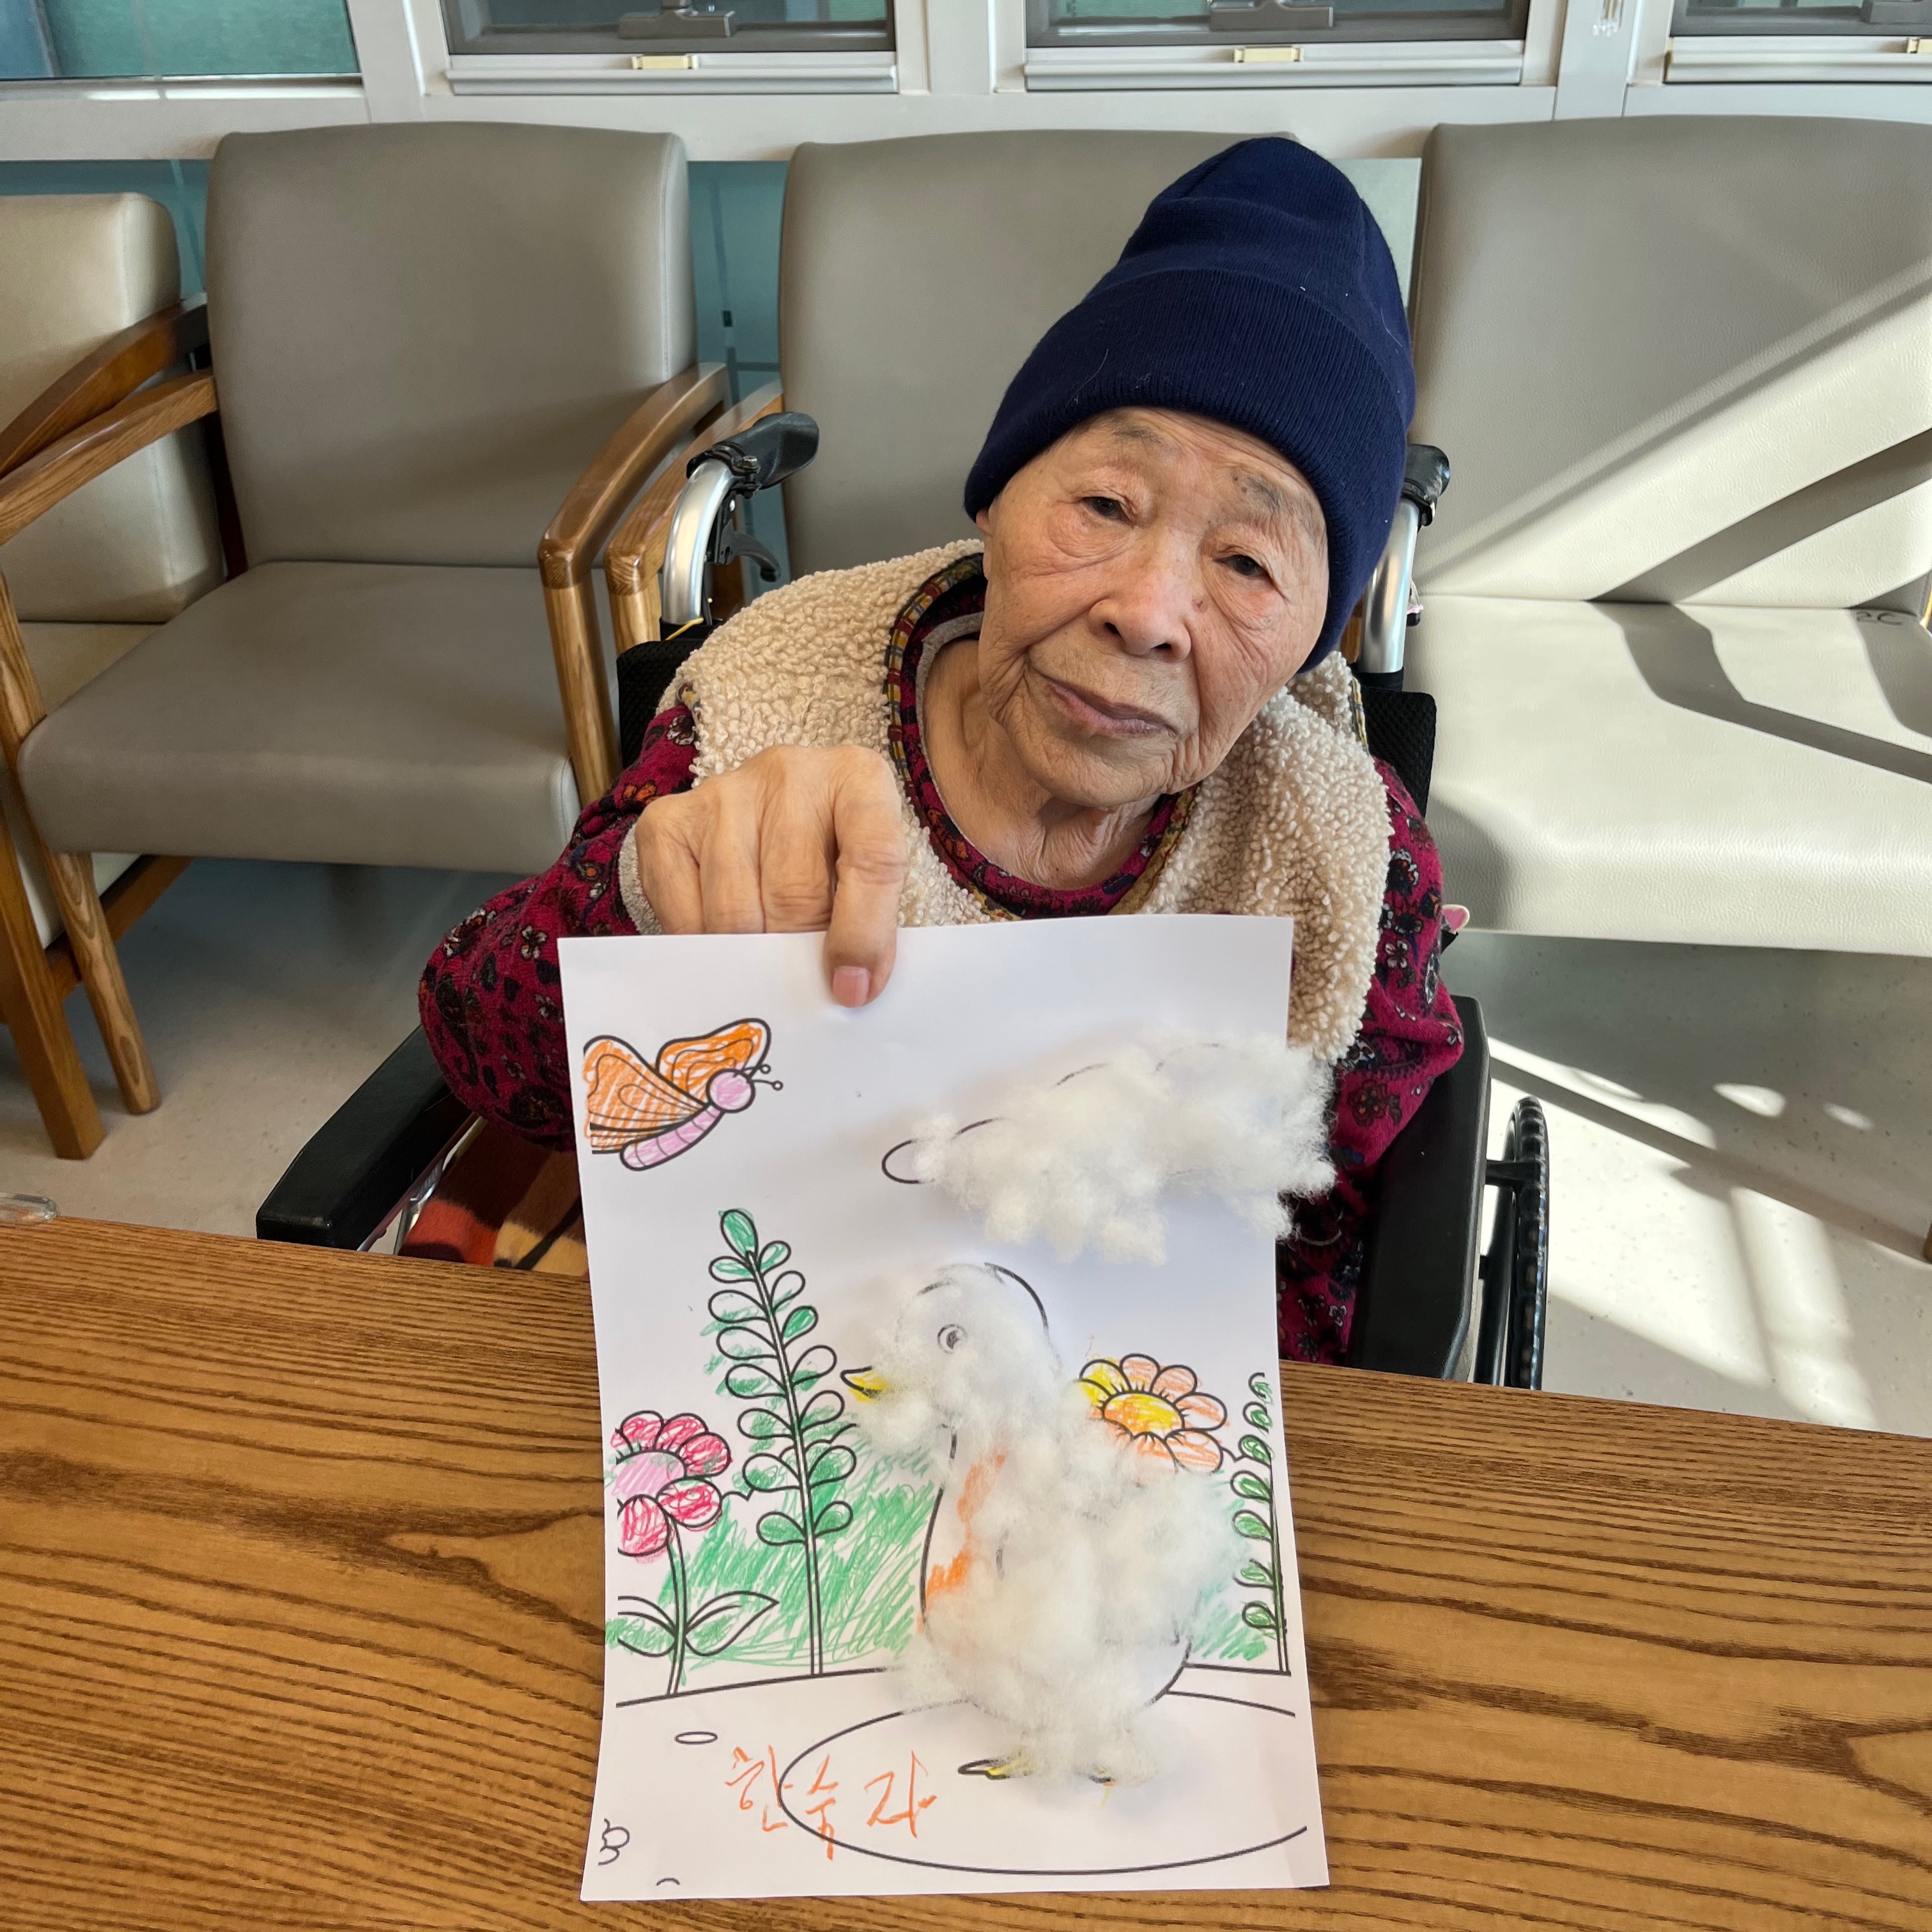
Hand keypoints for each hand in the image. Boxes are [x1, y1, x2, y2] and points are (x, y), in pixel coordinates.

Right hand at [631, 746, 906, 1006]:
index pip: (872, 856)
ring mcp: (722, 793)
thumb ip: (871, 925)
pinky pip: (682, 911)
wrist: (776, 814)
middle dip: (797, 956)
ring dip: (749, 959)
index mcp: (858, 779)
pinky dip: (702, 947)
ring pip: (735, 910)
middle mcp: (788, 773)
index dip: (863, 934)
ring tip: (761, 974)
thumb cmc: (833, 855)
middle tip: (798, 990)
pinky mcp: (667, 822)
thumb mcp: (870, 878)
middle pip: (795, 891)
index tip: (851, 990)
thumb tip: (846, 991)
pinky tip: (721, 951)